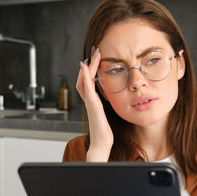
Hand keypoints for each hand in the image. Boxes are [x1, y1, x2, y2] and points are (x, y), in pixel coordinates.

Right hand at [76, 46, 112, 161]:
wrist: (102, 144)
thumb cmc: (105, 132)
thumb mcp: (107, 114)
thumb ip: (106, 105)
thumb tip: (113, 97)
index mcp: (93, 101)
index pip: (88, 81)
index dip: (91, 69)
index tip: (97, 58)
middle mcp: (89, 100)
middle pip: (84, 78)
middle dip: (89, 64)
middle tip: (95, 51)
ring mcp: (90, 103)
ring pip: (84, 81)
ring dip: (88, 67)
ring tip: (92, 56)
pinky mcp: (93, 106)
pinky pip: (87, 89)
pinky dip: (85, 78)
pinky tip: (86, 68)